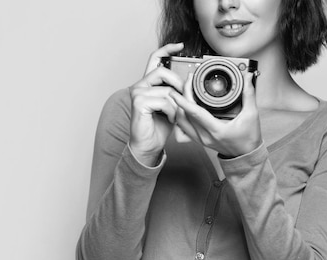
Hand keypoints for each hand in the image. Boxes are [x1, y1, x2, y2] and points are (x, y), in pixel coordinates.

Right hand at [129, 43, 184, 165]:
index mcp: (147, 83)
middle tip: (185, 97)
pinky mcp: (139, 102)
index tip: (180, 46)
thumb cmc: (159, 126)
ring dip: (176, 104)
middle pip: (162, 71)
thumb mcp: (173, 105)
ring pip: (166, 90)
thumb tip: (189, 80)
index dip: (167, 49)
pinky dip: (171, 111)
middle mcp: (140, 85)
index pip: (155, 59)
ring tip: (175, 115)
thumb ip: (177, 92)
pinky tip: (169, 119)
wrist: (149, 145)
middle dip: (178, 84)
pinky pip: (164, 100)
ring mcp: (137, 93)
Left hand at [169, 72, 262, 157]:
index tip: (175, 91)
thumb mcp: (251, 115)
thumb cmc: (249, 139)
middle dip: (182, 97)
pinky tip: (184, 108)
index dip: (183, 101)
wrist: (247, 155)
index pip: (194, 113)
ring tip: (184, 93)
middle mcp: (206, 136)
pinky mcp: (201, 140)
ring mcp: (201, 139)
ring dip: (179, 107)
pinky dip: (182, 117)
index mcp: (216, 130)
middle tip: (188, 82)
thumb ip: (249, 94)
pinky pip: (185, 128)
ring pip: (182, 123)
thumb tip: (248, 77)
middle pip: (185, 115)